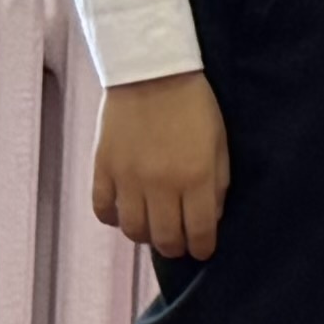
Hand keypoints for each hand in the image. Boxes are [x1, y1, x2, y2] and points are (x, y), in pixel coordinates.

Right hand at [89, 70, 230, 260]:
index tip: (203, 250)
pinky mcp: (103, 169)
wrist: (152, 73)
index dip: (203, 247)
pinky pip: (103, 210)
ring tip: (153, 229)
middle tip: (179, 244)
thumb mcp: (220, 144)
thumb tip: (210, 217)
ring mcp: (128, 178)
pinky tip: (124, 212)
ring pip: (133, 230)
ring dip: (145, 235)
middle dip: (176, 247)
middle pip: (165, 238)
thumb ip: (218, 184)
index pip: (200, 231)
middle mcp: (161, 184)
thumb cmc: (194, 106)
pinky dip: (113, 218)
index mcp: (197, 177)